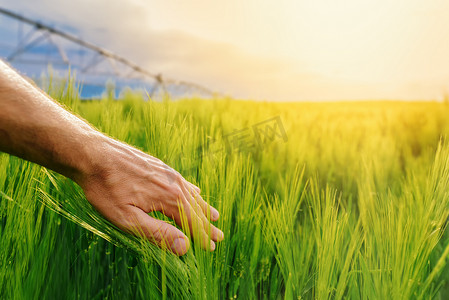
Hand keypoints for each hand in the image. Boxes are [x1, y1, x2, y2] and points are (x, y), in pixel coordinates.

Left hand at [75, 137, 223, 255]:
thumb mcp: (127, 218)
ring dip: (203, 208)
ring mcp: (167, 172)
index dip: (201, 237)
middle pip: (196, 209)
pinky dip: (192, 191)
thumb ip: (157, 233)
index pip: (192, 223)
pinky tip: (196, 192)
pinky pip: (182, 181)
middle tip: (219, 237)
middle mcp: (174, 183)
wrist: (92, 154)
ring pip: (191, 194)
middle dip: (207, 225)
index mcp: (169, 198)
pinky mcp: (159, 166)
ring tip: (214, 217)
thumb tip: (184, 246)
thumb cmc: (106, 189)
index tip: (211, 248)